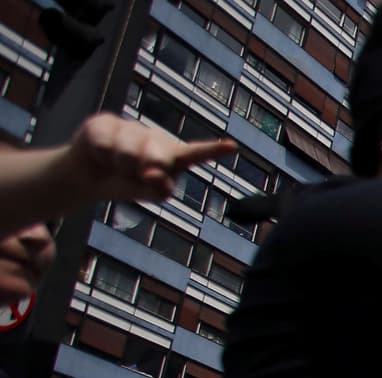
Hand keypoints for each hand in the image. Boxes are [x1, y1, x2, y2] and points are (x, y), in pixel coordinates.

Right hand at [62, 114, 236, 204]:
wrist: (91, 175)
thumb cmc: (129, 183)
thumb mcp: (149, 194)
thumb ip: (159, 189)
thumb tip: (156, 173)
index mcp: (174, 157)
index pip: (196, 154)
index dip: (214, 150)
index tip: (233, 147)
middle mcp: (156, 139)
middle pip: (155, 156)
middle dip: (143, 168)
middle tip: (134, 172)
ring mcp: (132, 128)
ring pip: (127, 150)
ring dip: (120, 165)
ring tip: (117, 165)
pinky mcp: (107, 122)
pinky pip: (104, 143)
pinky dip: (101, 155)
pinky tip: (102, 154)